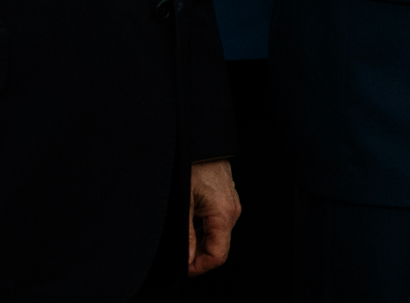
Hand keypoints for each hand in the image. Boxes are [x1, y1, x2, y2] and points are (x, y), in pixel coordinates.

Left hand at [188, 158, 239, 275]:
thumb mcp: (184, 201)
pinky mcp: (228, 200)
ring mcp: (232, 205)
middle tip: (177, 252)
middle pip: (219, 248)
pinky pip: (219, 224)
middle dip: (197, 256)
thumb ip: (186, 233)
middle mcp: (233, 211)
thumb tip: (186, 258)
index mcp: (223, 214)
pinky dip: (204, 231)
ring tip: (181, 235)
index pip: (218, 255)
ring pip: (218, 237)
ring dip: (200, 243)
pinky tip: (190, 223)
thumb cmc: (193, 165)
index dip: (199, 267)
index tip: (181, 267)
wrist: (202, 142)